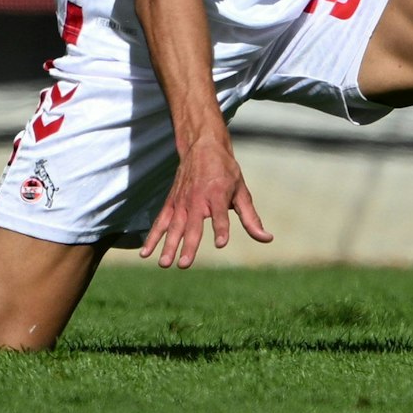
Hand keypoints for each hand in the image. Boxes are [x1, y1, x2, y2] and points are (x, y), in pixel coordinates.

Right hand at [140, 132, 272, 267]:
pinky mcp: (171, 203)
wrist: (202, 148)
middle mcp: (197, 199)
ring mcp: (181, 201)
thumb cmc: (226, 172)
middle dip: (189, 245)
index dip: (221, 228)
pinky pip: (160, 222)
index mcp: (218, 194)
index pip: (221, 214)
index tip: (221, 243)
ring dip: (168, 246)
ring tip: (164, 264)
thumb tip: (267, 239)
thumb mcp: (242, 192)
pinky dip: (153, 237)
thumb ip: (251, 218)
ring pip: (174, 226)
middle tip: (184, 264)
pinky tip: (146, 253)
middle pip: (193, 225)